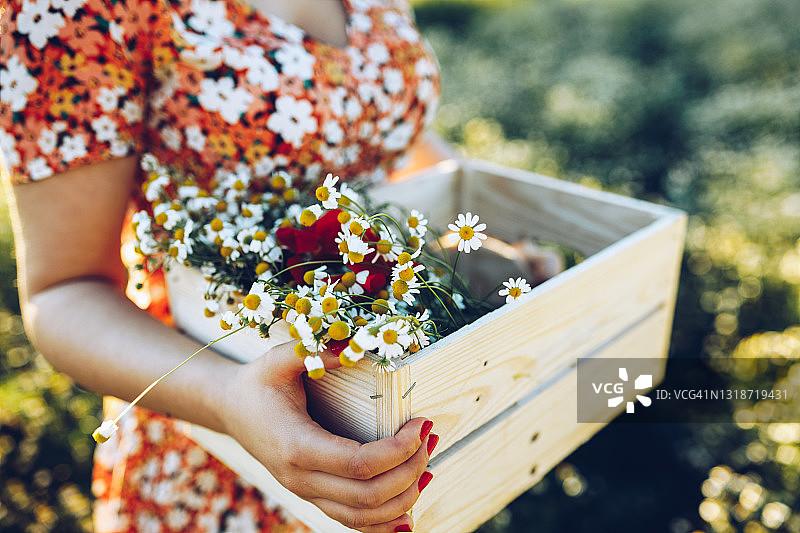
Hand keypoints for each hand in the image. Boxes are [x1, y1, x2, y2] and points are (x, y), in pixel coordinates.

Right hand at [222, 342, 434, 531]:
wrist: (231, 410)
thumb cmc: (258, 383)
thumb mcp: (280, 359)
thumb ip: (314, 352)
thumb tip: (355, 348)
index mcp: (296, 446)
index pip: (360, 464)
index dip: (400, 449)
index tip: (422, 423)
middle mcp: (301, 479)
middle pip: (369, 495)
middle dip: (411, 469)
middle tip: (430, 436)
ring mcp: (306, 493)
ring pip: (364, 517)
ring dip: (405, 496)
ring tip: (428, 463)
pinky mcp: (314, 496)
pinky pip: (353, 523)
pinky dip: (385, 522)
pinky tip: (409, 507)